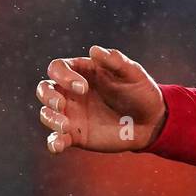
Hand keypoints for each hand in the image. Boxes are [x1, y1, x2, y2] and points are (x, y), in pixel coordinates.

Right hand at [35, 46, 166, 153]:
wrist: (151, 121)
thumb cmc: (141, 91)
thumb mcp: (133, 73)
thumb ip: (115, 61)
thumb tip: (93, 49)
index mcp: (83, 72)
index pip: (58, 68)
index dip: (63, 76)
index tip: (83, 87)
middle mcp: (72, 92)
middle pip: (45, 89)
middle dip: (48, 96)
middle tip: (61, 104)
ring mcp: (72, 114)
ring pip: (47, 114)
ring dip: (51, 118)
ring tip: (66, 126)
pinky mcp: (76, 135)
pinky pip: (56, 139)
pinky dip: (53, 143)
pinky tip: (58, 146)